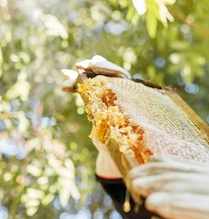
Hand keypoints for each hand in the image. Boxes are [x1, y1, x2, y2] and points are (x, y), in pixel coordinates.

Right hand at [62, 55, 129, 177]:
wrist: (121, 152)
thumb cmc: (129, 144)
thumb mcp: (124, 134)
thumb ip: (118, 123)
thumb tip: (111, 118)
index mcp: (134, 95)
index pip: (121, 74)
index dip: (107, 68)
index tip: (93, 65)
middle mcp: (123, 91)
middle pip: (107, 73)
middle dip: (92, 68)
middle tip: (80, 66)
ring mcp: (109, 94)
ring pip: (94, 80)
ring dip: (78, 76)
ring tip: (64, 75)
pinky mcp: (98, 100)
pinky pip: (86, 90)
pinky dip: (74, 86)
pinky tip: (64, 85)